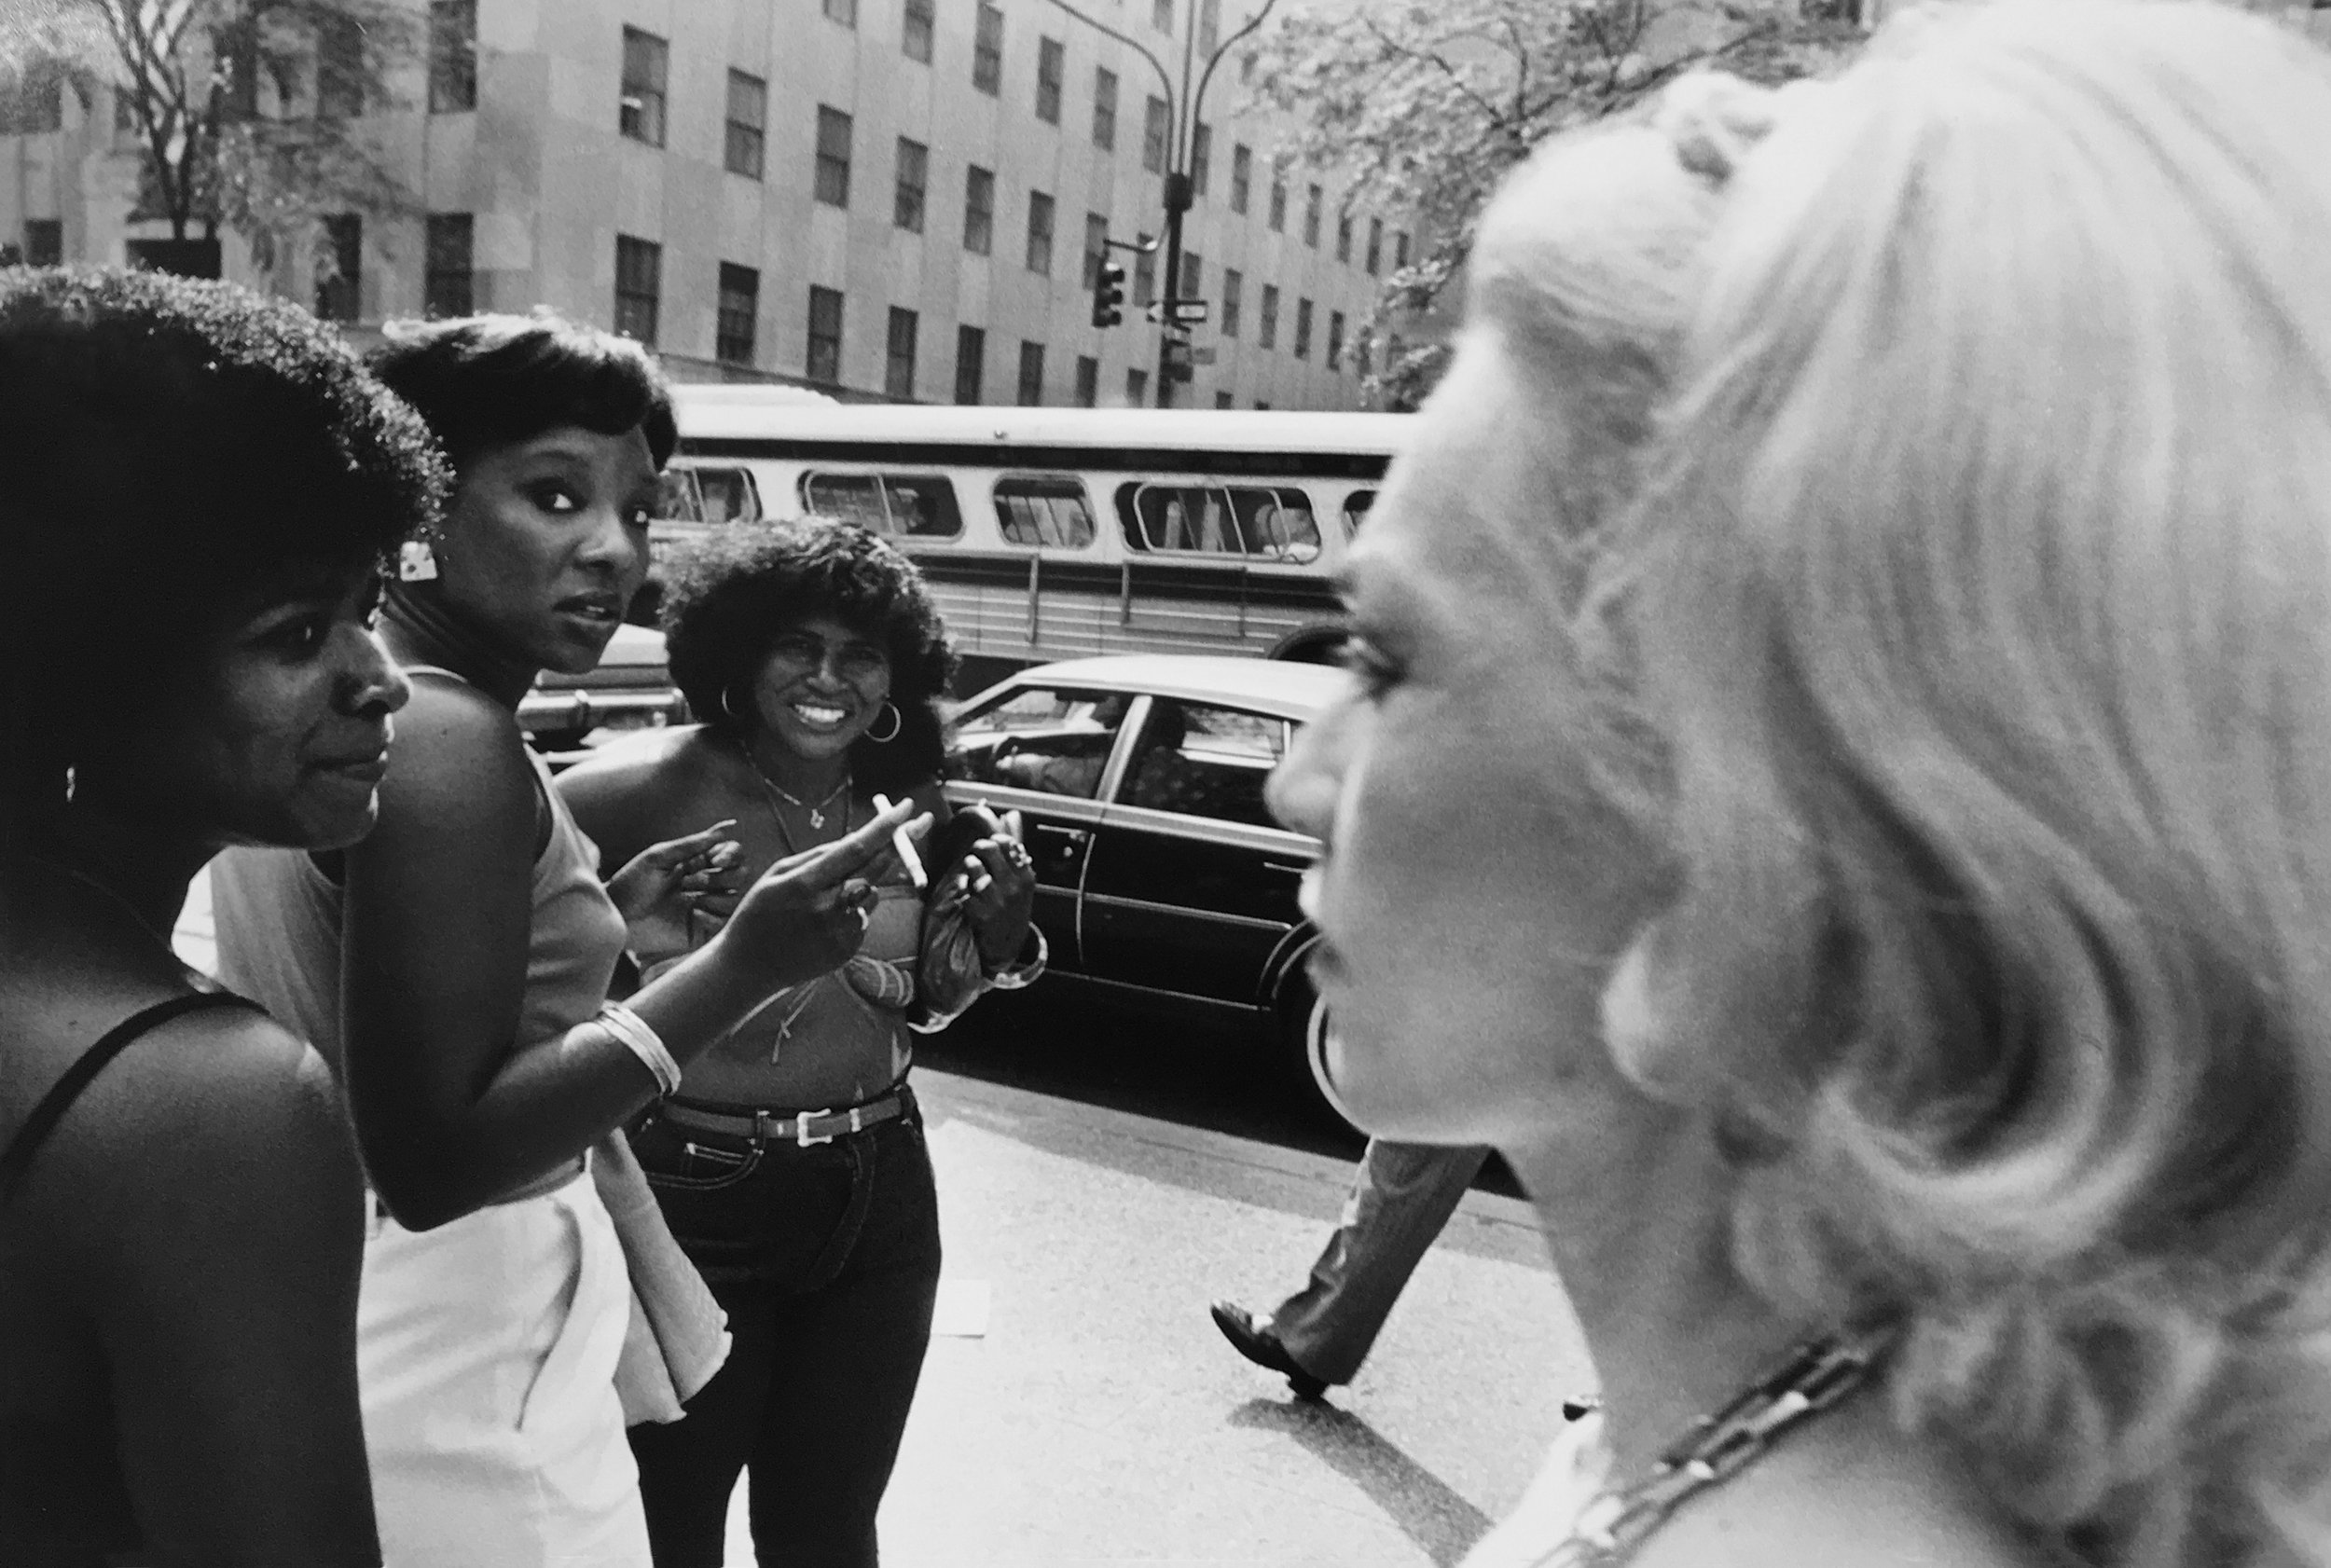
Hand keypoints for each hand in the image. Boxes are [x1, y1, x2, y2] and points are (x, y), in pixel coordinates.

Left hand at [606, 820, 745, 959]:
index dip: (731, 855)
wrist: (616, 915)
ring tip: (688, 898)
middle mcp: (707, 884)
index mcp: (699, 863)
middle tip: (689, 881)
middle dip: (719, 877)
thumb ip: (694, 843)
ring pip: (735, 899)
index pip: (734, 854)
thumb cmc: (632, 882)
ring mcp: (706, 907)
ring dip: (715, 896)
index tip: (715, 861)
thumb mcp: (660, 856)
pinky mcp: (702, 930)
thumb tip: (729, 825)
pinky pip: (724, 922)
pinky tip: (692, 913)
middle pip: (741, 875)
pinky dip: (712, 915)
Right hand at [715, 797, 929, 990]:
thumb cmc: (760, 912)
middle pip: (879, 868)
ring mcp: (841, 931)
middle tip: (923, 821)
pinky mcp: (849, 948)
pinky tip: (822, 923)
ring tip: (825, 898)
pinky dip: (852, 910)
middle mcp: (828, 907)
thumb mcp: (778, 875)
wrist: (749, 967)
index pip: (855, 850)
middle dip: (904, 841)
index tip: (906, 807)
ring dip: (863, 883)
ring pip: (872, 892)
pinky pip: (863, 916)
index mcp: (806, 883)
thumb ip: (819, 856)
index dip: (884, 828)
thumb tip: (858, 840)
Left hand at [935, 806, 1035, 968]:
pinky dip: (961, 889)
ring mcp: (998, 900)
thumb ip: (1015, 845)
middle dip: (977, 848)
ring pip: (973, 866)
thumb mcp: (1021, 878)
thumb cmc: (1013, 904)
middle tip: (976, 856)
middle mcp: (1014, 886)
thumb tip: (1012, 814)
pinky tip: (968, 895)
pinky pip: (962, 889)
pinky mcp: (981, 913)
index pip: (1007, 842)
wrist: (1007, 944)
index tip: (991, 847)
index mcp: (1025, 875)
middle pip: (988, 848)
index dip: (993, 840)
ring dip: (968, 868)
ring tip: (972, 876)